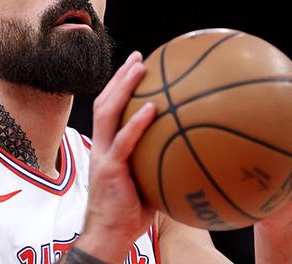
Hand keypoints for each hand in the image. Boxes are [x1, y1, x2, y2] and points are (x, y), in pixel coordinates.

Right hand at [76, 51, 156, 262]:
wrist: (108, 233)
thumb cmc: (130, 211)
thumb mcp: (145, 179)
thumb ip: (158, 159)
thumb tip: (190, 147)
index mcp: (106, 146)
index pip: (109, 108)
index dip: (119, 85)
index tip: (136, 67)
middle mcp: (101, 145)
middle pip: (105, 101)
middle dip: (120, 77)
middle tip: (138, 57)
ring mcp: (102, 155)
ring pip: (107, 112)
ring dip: (123, 87)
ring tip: (139, 68)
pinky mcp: (108, 168)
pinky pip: (123, 142)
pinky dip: (136, 123)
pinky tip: (152, 108)